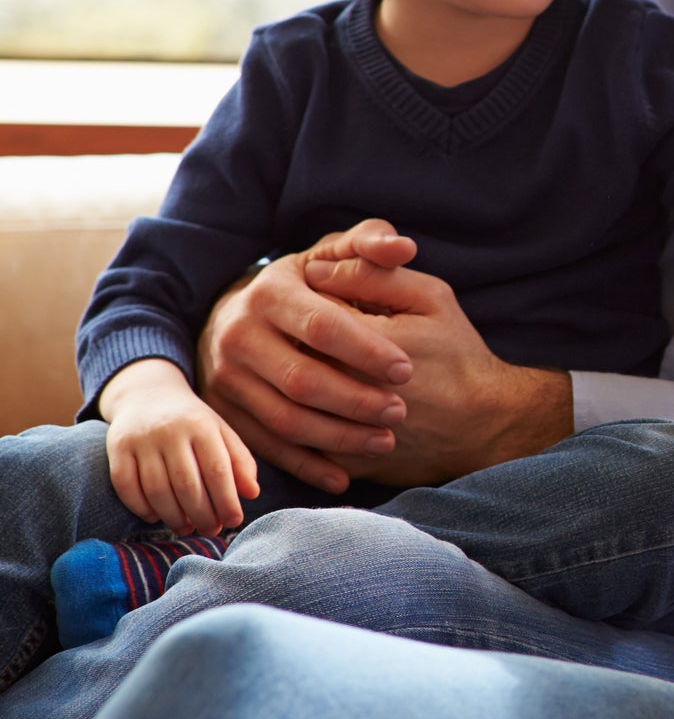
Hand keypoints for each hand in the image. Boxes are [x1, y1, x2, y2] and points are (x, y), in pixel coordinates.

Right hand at [101, 360, 258, 535]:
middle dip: (202, 514)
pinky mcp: (117, 448)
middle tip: (211, 530)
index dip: (227, 501)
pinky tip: (155, 517)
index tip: (234, 520)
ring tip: (186, 528)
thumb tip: (252, 493)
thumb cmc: (193, 423)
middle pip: (187, 484)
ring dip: (173, 516)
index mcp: (202, 426)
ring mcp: (141, 439)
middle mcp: (171, 431)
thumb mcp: (221, 433)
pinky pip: (125, 485)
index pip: (218, 470)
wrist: (148, 395)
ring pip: (156, 489)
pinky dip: (140, 507)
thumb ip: (240, 461)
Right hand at [195, 220, 418, 493]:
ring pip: (285, 419)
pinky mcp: (223, 413)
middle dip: (357, 400)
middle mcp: (237, 335)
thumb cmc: (305, 285)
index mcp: (268, 292)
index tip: (407, 369)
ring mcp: (225, 378)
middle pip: (303, 379)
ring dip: (339, 437)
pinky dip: (306, 465)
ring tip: (385, 440)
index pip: (323, 326)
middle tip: (400, 411)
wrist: (238, 316)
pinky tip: (345, 474)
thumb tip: (405, 247)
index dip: (368, 350)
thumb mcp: (331, 256)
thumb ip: (369, 244)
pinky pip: (266, 448)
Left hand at [301, 254, 573, 486]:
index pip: (309, 309)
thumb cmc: (458, 355)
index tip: (348, 307)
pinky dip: (308, 420)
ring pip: (291, 399)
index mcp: (362, 341)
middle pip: (293, 353)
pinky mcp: (341, 462)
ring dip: (303, 382)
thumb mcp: (430, 298)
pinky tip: (331, 407)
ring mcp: (340, 430)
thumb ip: (374, 275)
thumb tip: (316, 269)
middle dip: (311, 344)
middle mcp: (344, 388)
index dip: (323, 302)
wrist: (483, 424)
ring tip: (339, 373)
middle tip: (341, 343)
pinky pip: (303, 439)